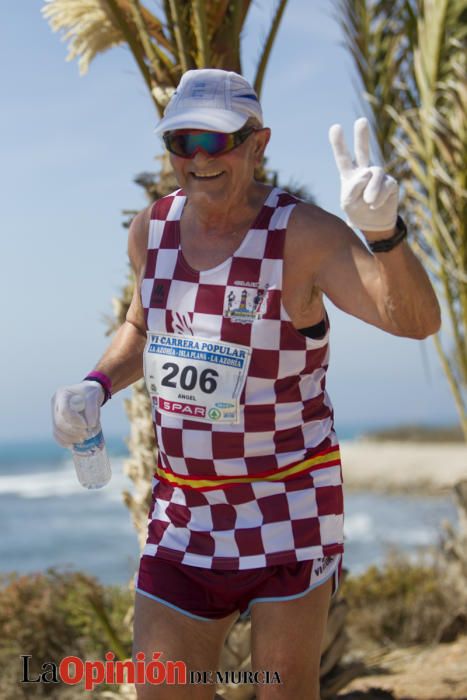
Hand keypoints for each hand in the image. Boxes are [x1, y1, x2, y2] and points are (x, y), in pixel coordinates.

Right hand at [51, 381, 104, 446]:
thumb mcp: (94, 395)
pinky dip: (63, 441)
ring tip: (82, 440)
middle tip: (86, 435)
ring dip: (69, 438)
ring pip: (56, 430)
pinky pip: (56, 434)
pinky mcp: (57, 422)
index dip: (75, 421)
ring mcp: (54, 413)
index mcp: (62, 394)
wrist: (88, 394)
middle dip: (73, 432)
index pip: (64, 411)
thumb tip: (90, 425)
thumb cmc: (90, 392)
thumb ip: (92, 408)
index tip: (87, 425)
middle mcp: (55, 404)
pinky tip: (72, 445)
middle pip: (59, 422)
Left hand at [329, 118, 398, 232]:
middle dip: (362, 136)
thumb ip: (353, 188)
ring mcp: (378, 175)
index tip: (335, 127)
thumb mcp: (348, 203)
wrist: (373, 223)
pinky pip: (385, 185)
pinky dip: (378, 197)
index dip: (339, 143)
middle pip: (363, 151)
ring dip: (371, 189)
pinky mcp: (390, 182)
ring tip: (368, 202)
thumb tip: (368, 172)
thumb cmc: (357, 211)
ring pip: (375, 173)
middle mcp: (364, 170)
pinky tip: (374, 205)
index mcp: (349, 174)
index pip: (343, 157)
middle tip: (361, 121)